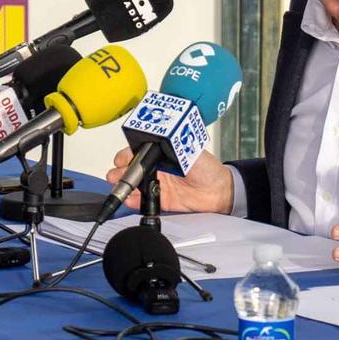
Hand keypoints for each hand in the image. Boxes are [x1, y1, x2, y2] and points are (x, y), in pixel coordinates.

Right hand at [105, 148, 233, 213]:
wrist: (219, 191)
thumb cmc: (208, 168)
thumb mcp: (191, 151)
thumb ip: (177, 146)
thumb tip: (166, 138)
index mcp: (161, 153)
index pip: (137, 152)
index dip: (126, 155)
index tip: (122, 159)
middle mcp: (156, 168)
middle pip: (130, 169)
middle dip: (120, 171)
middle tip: (119, 173)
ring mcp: (157, 184)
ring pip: (133, 185)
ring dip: (124, 186)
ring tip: (122, 187)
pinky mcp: (160, 199)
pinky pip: (143, 201)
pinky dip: (134, 201)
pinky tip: (131, 199)